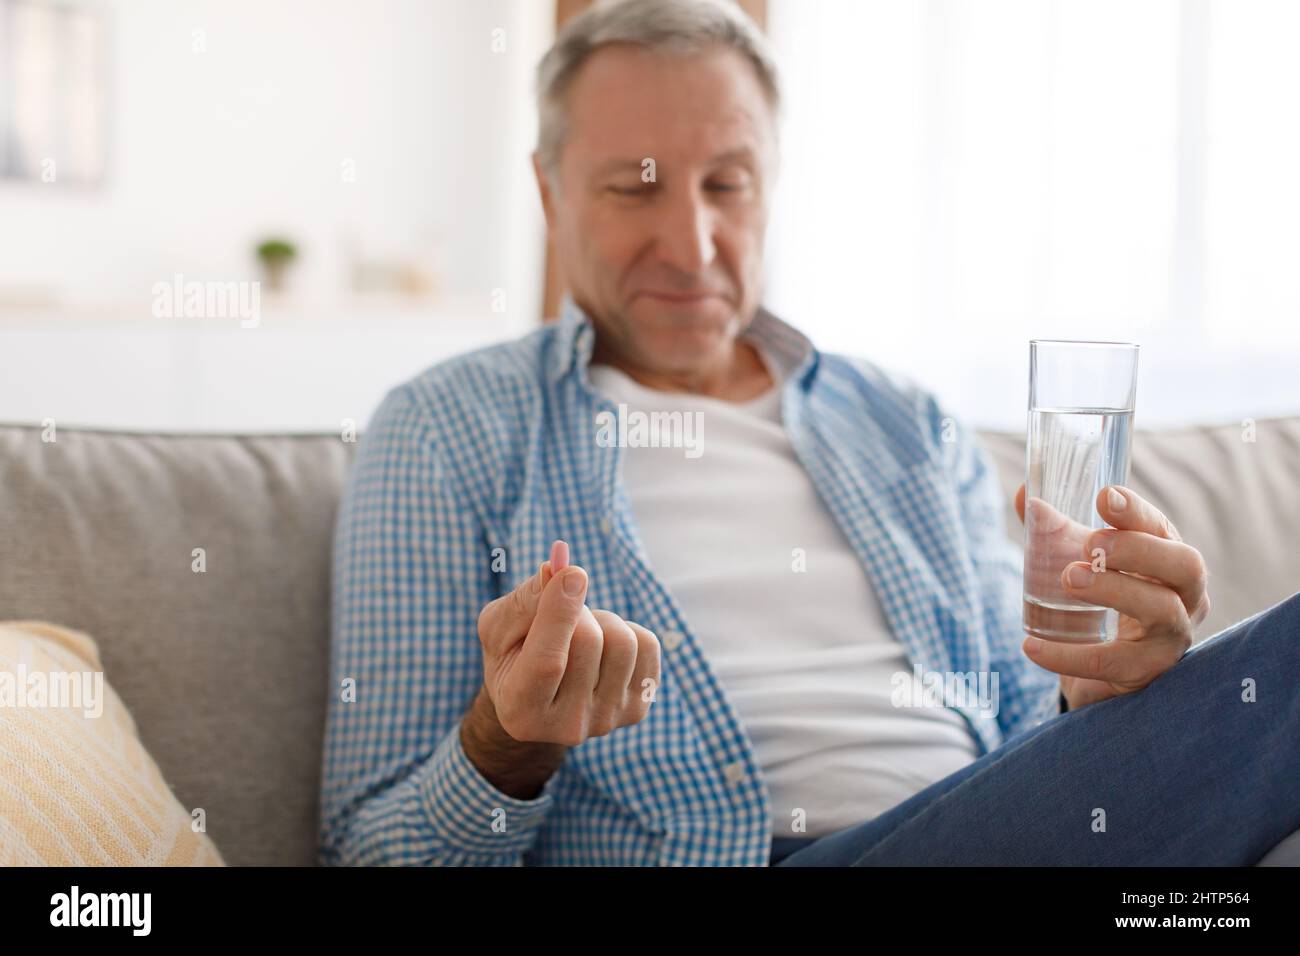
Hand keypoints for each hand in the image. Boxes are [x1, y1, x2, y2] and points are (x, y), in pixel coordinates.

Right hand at [475, 540, 660, 746]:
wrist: (541, 697)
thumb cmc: (513, 653)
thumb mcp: (499, 626)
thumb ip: (524, 601)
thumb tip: (565, 571)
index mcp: (521, 711)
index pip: (548, 662)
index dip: (560, 613)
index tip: (571, 572)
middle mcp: (567, 727)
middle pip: (589, 641)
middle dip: (576, 609)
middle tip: (560, 613)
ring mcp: (606, 721)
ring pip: (623, 642)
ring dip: (601, 620)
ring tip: (581, 633)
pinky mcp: (637, 709)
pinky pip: (647, 645)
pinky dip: (626, 630)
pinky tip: (604, 648)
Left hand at [1014, 483, 1210, 709]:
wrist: (1100, 672)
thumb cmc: (1099, 602)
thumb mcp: (1080, 562)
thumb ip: (1053, 531)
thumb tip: (1028, 496)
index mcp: (1167, 559)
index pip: (1163, 529)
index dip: (1138, 512)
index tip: (1105, 497)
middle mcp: (1184, 596)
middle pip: (1185, 566)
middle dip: (1139, 549)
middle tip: (1092, 544)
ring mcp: (1170, 637)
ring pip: (1161, 610)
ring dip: (1114, 589)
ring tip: (1068, 577)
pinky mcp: (1145, 672)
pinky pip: (1111, 662)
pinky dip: (1068, 655)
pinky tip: (1031, 646)